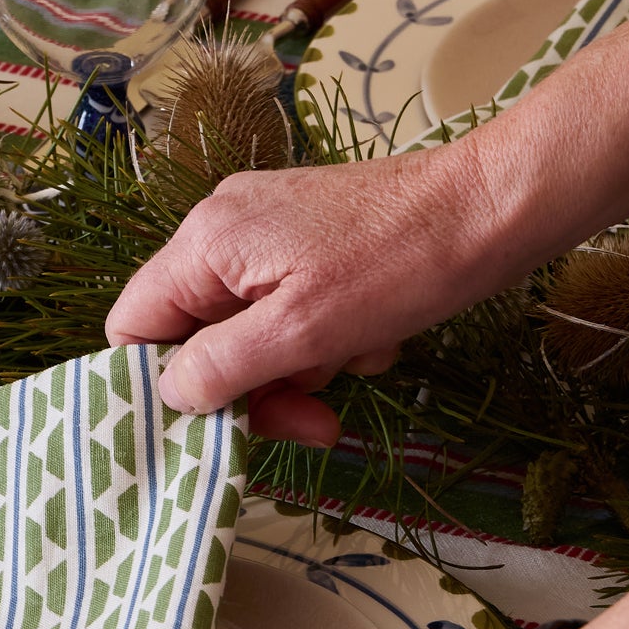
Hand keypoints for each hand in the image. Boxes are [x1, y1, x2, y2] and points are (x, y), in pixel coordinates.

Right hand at [107, 149, 492, 442]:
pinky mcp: (312, 240)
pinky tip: (373, 337)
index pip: (132, 325)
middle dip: (252, 386)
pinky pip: (291, 309)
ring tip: (356, 361)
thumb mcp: (304, 331)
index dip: (160, 384)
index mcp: (206, 243)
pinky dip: (327, 336)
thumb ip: (223, 366)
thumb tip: (170, 393)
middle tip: (310, 422)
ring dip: (299, 366)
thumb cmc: (402, 264)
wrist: (496, 205)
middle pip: (196, 334)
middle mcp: (224, 229)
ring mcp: (269, 231)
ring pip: (249, 330)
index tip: (216, 422)